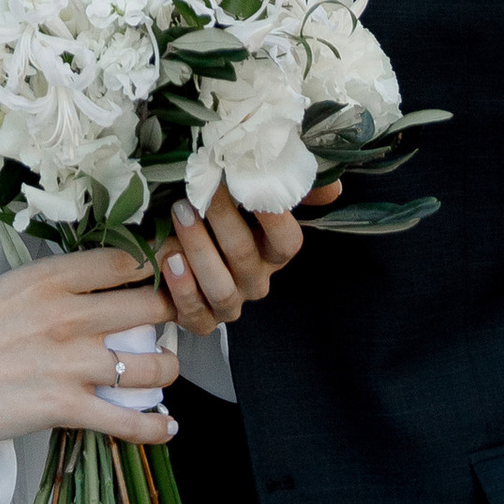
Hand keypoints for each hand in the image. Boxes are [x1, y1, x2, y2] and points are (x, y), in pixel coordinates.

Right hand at [0, 254, 179, 451]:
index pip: (123, 262)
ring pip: (151, 365)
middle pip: (148, 307)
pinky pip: (128, 421)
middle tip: (171, 327)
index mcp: (48, 277)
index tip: (160, 280)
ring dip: (167, 370)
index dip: (150, 271)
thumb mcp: (8, 288)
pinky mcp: (63, 407)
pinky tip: (166, 427)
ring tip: (163, 373)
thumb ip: (53, 287)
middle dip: (169, 317)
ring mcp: (68, 362)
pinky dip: (155, 428)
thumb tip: (93, 291)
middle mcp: (66, 313)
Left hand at [156, 180, 341, 339]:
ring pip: (222, 288)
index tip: (250, 184)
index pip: (287, 242)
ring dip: (200, 250)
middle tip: (200, 191)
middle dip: (222, 220)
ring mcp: (229, 303)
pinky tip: (170, 261)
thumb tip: (334, 186)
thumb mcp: (248, 197)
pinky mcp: (200, 320)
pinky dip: (182, 290)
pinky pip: (196, 315)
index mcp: (272, 253)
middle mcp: (255, 281)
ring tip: (180, 216)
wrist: (173, 248)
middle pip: (245, 257)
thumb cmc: (216, 216)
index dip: (273, 217)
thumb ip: (287, 185)